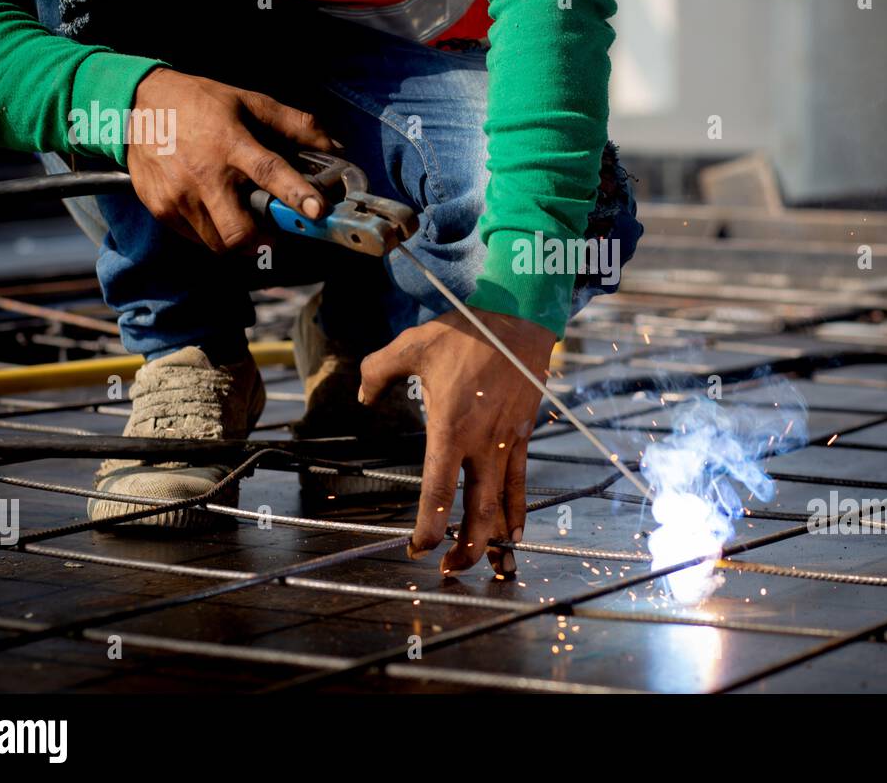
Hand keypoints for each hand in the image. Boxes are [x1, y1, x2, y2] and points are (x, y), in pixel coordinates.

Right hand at [126, 67, 335, 252]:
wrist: (136, 105)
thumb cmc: (199, 103)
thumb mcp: (248, 102)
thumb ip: (294, 124)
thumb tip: (335, 146)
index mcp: (231, 143)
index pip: (269, 171)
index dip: (297, 194)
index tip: (319, 211)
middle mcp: (203, 174)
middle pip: (239, 231)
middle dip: (263, 240)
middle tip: (272, 230)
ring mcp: (178, 196)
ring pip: (219, 243)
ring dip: (238, 240)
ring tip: (242, 218)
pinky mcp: (161, 208)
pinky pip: (196, 238)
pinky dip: (212, 234)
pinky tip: (215, 211)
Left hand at [359, 308, 556, 575]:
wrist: (518, 317)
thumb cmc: (464, 330)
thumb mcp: (411, 344)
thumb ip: (377, 372)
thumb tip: (364, 398)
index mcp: (450, 427)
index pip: (438, 489)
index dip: (429, 526)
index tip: (418, 548)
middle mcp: (481, 442)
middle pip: (478, 510)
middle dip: (467, 548)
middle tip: (450, 568)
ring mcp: (506, 441)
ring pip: (503, 503)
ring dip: (496, 541)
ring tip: (491, 570)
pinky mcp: (522, 435)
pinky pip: (521, 482)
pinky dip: (519, 510)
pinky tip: (516, 534)